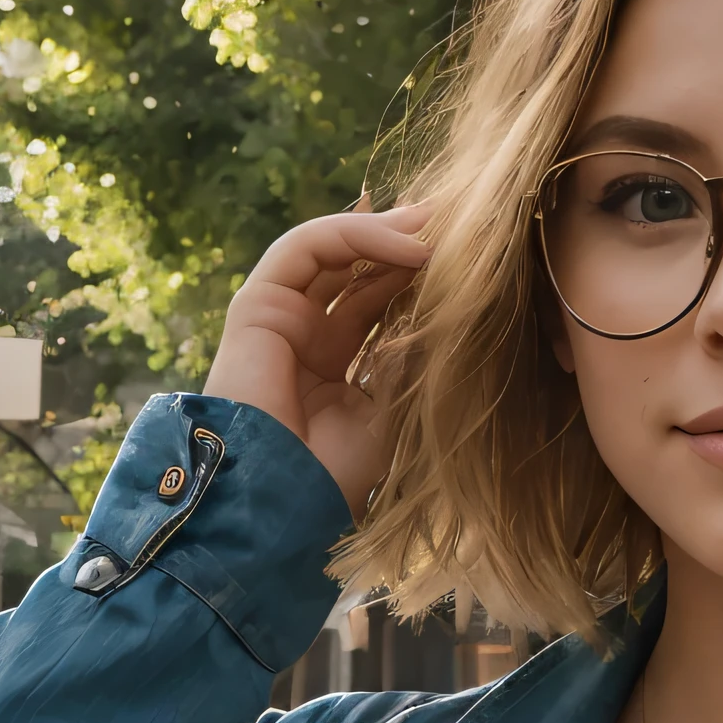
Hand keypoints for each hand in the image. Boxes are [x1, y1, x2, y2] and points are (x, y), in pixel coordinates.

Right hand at [204, 202, 430, 515]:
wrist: (280, 497)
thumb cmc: (334, 470)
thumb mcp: (392, 408)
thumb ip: (411, 355)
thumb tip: (448, 304)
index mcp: (334, 363)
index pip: (376, 300)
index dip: (414, 275)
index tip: (464, 256)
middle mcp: (306, 335)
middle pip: (356, 269)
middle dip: (403, 243)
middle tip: (454, 224)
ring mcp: (280, 316)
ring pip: (330, 249)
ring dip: (383, 232)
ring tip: (432, 227)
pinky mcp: (258, 303)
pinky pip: (306, 247)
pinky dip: (354, 235)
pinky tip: (404, 246)